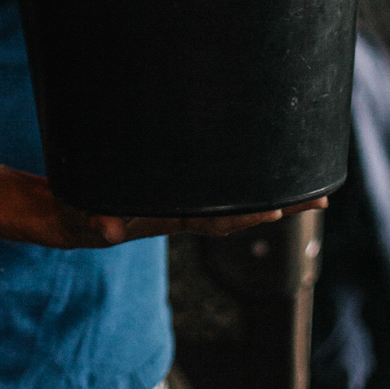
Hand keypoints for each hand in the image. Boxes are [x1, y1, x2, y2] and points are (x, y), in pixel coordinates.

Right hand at [53, 196, 326, 248]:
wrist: (66, 214)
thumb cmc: (77, 213)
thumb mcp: (85, 217)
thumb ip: (97, 221)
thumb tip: (108, 228)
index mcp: (169, 219)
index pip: (219, 219)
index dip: (251, 214)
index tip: (283, 207)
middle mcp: (184, 210)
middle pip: (243, 209)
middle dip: (283, 203)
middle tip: (323, 196)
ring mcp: (183, 198)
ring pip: (237, 195)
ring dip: (274, 190)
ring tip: (309, 177)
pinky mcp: (176, 182)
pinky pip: (219, 182)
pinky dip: (246, 175)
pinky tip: (263, 160)